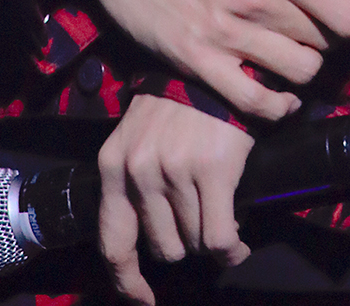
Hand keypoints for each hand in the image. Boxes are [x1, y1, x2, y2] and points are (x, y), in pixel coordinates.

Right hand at [75, 0, 349, 120]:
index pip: (349, 14)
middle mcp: (260, 3)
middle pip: (325, 43)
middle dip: (329, 38)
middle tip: (316, 30)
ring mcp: (229, 37)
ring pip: (299, 73)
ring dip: (305, 67)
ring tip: (294, 54)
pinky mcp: (199, 62)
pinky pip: (254, 103)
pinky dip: (277, 106)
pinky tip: (280, 96)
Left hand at [97, 95, 253, 305]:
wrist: (216, 67)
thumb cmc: (178, 103)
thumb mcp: (138, 135)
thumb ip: (132, 181)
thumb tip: (144, 237)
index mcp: (114, 164)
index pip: (113, 242)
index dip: (127, 281)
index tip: (143, 299)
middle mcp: (139, 171)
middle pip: (162, 247)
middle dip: (184, 243)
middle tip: (199, 222)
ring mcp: (175, 172)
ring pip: (193, 244)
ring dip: (209, 240)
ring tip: (220, 217)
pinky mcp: (212, 172)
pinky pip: (219, 239)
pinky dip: (231, 248)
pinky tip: (237, 241)